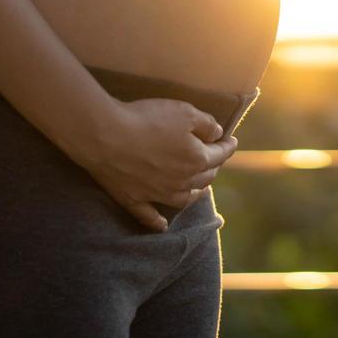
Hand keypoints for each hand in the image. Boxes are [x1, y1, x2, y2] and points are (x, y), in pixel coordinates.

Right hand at [66, 95, 239, 232]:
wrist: (106, 136)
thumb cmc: (148, 120)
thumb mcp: (185, 112)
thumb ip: (206, 124)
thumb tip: (218, 134)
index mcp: (197, 160)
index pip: (220, 154)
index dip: (228, 145)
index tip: (231, 140)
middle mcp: (182, 182)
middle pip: (205, 177)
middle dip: (213, 167)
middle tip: (214, 158)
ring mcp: (157, 194)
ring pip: (184, 198)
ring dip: (195, 193)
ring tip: (200, 189)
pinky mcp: (133, 199)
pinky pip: (149, 216)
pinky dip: (157, 222)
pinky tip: (162, 226)